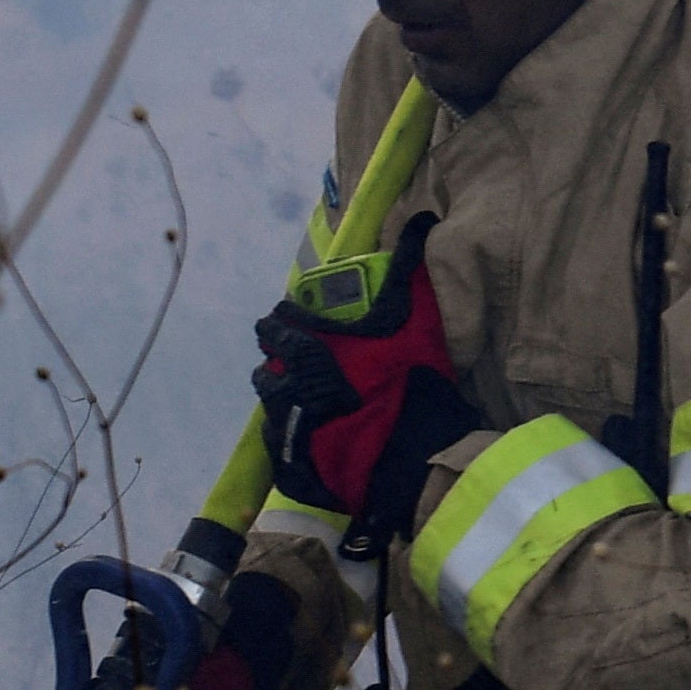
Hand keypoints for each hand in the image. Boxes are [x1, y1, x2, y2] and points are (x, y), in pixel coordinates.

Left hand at [252, 242, 481, 545]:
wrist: (412, 460)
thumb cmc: (410, 385)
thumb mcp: (418, 322)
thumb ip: (411, 272)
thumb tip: (421, 221)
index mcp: (309, 350)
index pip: (278, 326)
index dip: (284, 322)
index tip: (290, 321)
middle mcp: (288, 386)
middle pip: (269, 368)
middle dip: (282, 362)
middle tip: (302, 363)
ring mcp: (288, 430)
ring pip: (270, 408)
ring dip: (284, 399)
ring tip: (304, 401)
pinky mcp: (293, 468)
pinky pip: (280, 448)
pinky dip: (292, 439)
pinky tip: (312, 438)